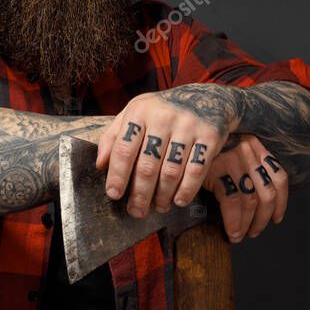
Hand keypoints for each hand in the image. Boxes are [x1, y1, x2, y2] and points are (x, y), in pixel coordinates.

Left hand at [95, 83, 241, 217]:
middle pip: (147, 166)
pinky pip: (196, 170)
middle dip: (140, 194)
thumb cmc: (162, 111)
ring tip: (158, 207)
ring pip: (171, 172)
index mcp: (140, 111)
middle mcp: (163, 117)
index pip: (124, 149)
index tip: (114, 195)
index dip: (117, 175)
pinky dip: (186, 190)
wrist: (206, 98)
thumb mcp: (135, 113)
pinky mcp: (210, 136)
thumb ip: (114, 136)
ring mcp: (188, 126)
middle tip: (136, 211)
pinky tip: (178, 200)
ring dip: (162, 196)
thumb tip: (100, 165)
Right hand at [202, 133, 287, 241]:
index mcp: (256, 147)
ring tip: (241, 235)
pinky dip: (234, 221)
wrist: (179, 143)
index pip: (279, 177)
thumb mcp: (230, 152)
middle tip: (254, 231)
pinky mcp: (216, 169)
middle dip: (263, 218)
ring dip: (249, 224)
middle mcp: (249, 151)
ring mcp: (233, 160)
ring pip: (251, 200)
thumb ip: (245, 168)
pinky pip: (232, 201)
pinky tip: (232, 232)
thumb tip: (258, 204)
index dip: (282, 202)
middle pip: (268, 193)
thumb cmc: (205, 151)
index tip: (276, 218)